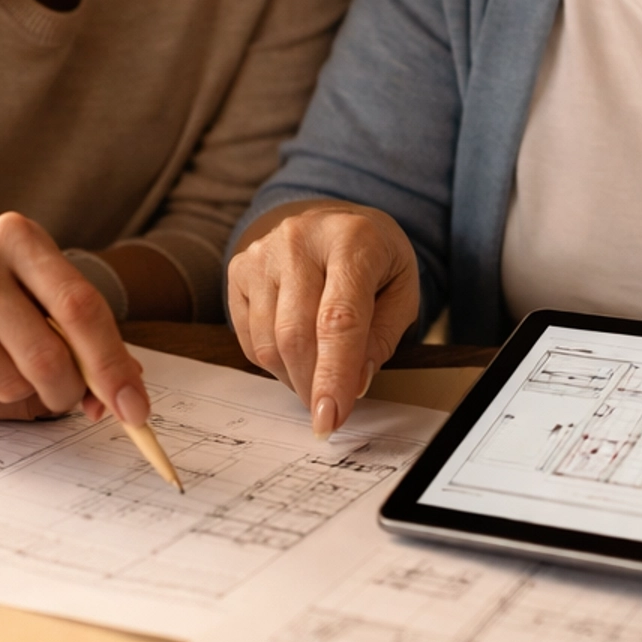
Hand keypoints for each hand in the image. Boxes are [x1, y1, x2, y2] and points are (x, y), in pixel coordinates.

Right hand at [0, 216, 148, 425]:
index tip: (134, 408)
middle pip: (46, 355)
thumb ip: (79, 334)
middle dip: (65, 392)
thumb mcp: (28, 290)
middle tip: (63, 397)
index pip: (81, 306)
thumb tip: (126, 392)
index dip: (111, 364)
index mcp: (20, 237)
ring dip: (15, 393)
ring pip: (7, 382)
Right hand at [228, 201, 419, 435]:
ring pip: (268, 342)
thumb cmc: (374, 261)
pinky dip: (274, 361)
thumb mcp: (401, 293)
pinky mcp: (239, 269)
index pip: (339, 319)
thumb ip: (381, 338)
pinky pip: (249, 338)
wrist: (336, 223)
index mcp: (352, 239)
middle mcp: (299, 239)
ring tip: (318, 375)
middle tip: (328, 412)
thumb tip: (354, 385)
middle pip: (296, 334)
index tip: (331, 418)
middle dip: (312, 386)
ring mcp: (262, 252)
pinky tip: (296, 352)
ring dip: (294, 377)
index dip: (334, 375)